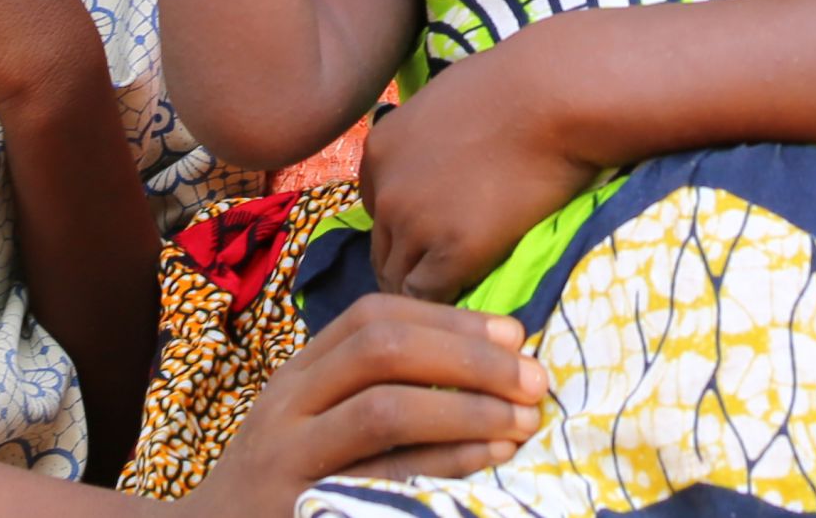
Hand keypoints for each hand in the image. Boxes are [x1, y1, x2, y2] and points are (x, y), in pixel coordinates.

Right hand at [179, 294, 549, 513]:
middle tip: (533, 380)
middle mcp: (287, 405)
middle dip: (467, 358)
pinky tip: (488, 461)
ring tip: (522, 421)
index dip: (448, 319)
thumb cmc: (281, 487)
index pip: (372, 317)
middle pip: (381, 350)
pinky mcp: (302, 506)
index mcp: (296, 375)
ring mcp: (288, 459)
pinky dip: (442, 464)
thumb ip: (372, 391)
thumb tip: (487, 363)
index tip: (513, 336)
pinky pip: (381, 479)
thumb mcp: (311, 426)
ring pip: (382, 410)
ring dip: (465, 409)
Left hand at [356, 36, 605, 301]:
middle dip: (412, 264)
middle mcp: (388, 190)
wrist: (552, 97)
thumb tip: (440, 158)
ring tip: (461, 296)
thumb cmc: (516, 85)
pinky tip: (474, 297)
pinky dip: (450, 302)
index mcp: (380, 150)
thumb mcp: (446, 99)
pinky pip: (431, 297)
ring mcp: (416, 223)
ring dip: (429, 290)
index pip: (377, 211)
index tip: (435, 235)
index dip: (406, 227)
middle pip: (384, 250)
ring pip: (401, 281)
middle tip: (449, 274)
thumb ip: (427, 137)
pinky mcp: (452, 251)